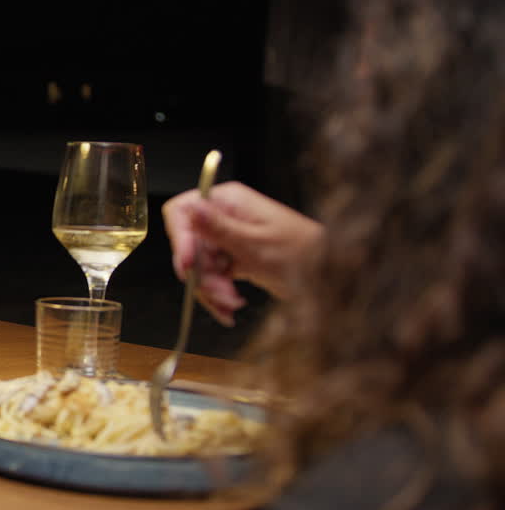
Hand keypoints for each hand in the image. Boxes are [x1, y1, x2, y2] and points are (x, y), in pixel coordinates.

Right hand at [162, 181, 322, 325]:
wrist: (331, 279)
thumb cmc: (305, 255)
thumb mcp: (256, 243)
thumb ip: (219, 228)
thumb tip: (190, 208)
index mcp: (229, 201)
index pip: (182, 212)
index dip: (180, 238)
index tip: (189, 264)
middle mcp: (224, 216)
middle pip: (189, 245)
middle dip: (201, 274)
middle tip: (222, 294)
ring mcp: (228, 239)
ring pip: (198, 266)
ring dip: (210, 290)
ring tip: (232, 304)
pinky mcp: (233, 259)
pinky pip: (211, 278)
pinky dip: (218, 296)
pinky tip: (230, 308)